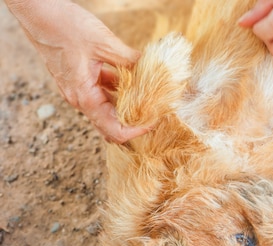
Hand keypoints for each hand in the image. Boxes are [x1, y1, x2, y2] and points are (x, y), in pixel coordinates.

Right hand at [5, 0, 147, 142]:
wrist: (38, 11)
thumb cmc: (63, 25)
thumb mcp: (104, 43)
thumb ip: (130, 60)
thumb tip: (154, 70)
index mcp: (84, 96)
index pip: (114, 130)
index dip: (136, 131)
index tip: (154, 122)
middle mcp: (80, 98)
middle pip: (112, 124)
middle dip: (135, 121)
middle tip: (157, 111)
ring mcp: (80, 89)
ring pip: (109, 107)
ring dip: (129, 105)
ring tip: (151, 97)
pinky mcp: (81, 78)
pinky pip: (104, 92)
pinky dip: (121, 90)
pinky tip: (137, 81)